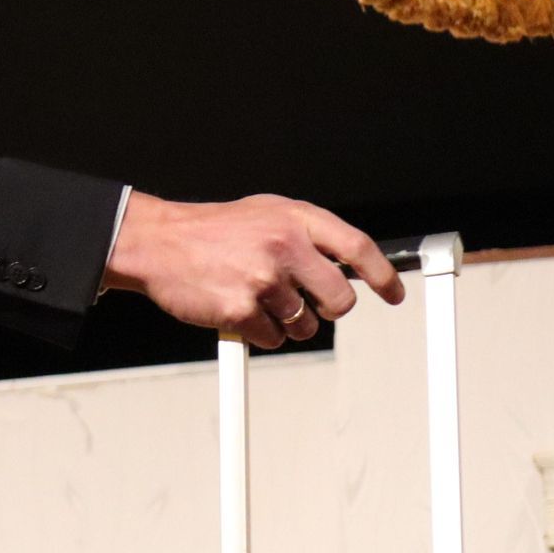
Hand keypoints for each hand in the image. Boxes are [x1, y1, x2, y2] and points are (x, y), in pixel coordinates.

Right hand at [101, 191, 405, 348]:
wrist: (160, 243)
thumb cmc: (213, 229)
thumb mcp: (266, 213)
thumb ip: (306, 233)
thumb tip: (347, 261)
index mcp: (296, 219)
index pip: (357, 248)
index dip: (383, 276)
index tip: (393, 294)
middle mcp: (284, 246)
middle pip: (339, 300)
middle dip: (329, 310)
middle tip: (310, 305)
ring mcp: (264, 280)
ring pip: (305, 325)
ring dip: (288, 323)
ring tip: (258, 298)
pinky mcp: (241, 310)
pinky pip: (272, 339)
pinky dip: (260, 333)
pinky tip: (240, 310)